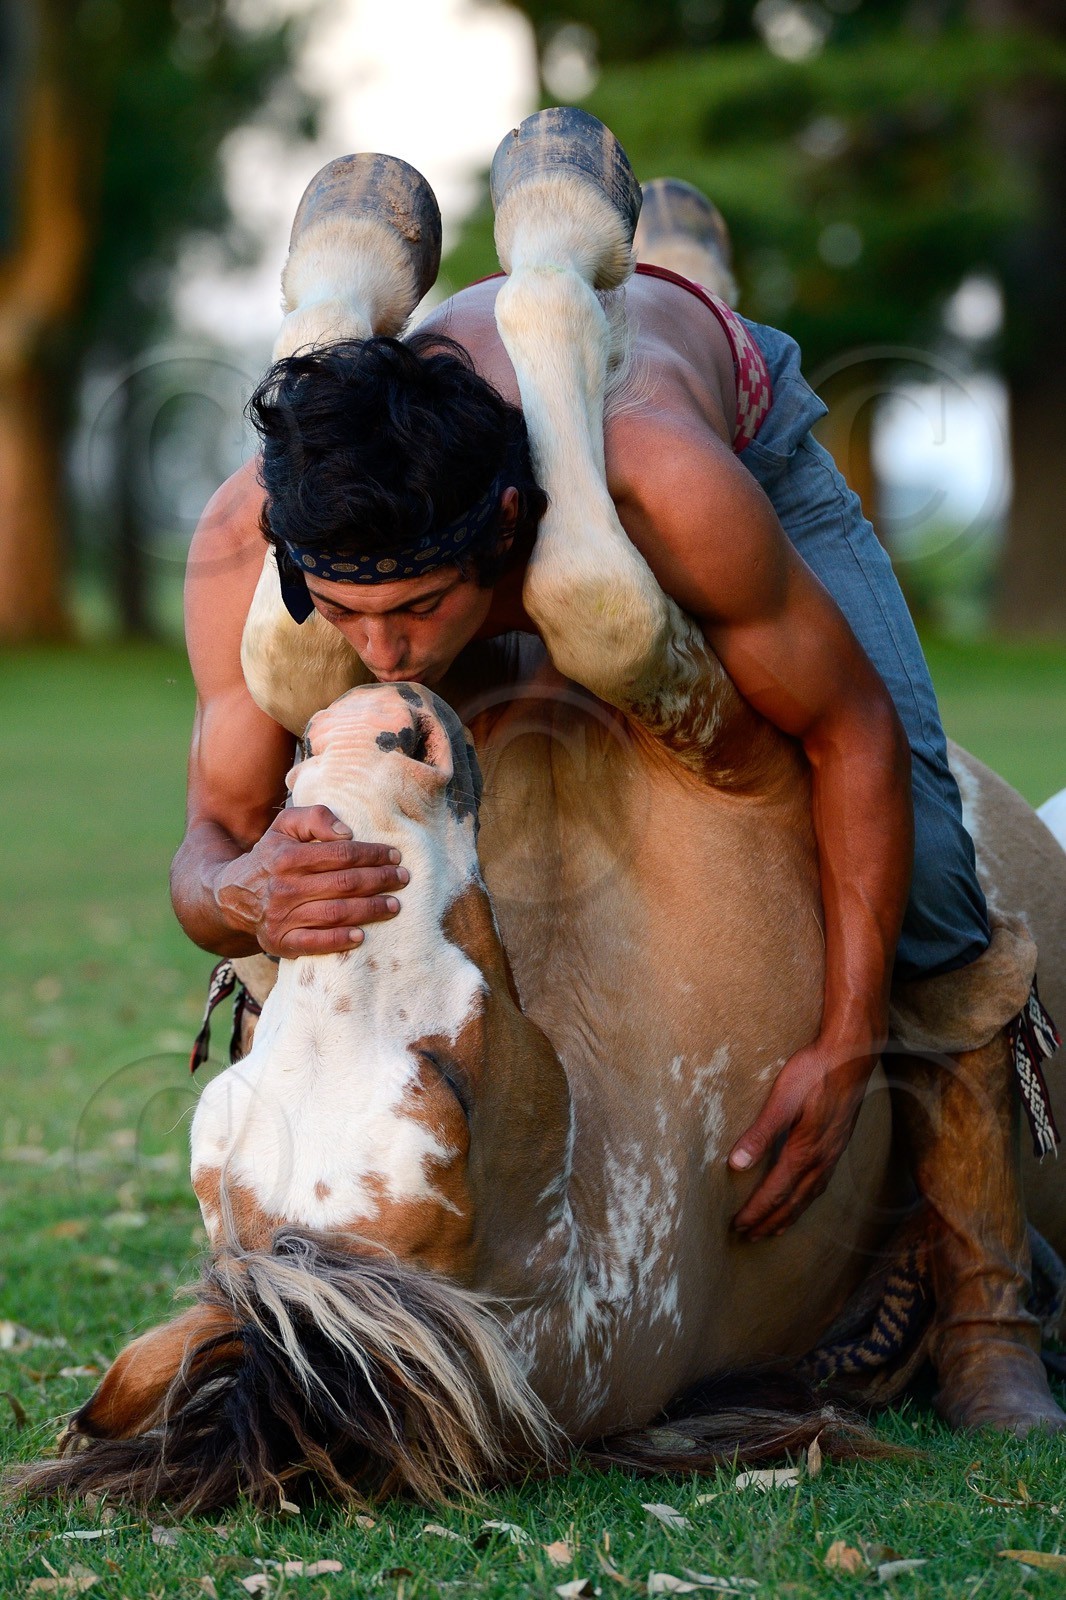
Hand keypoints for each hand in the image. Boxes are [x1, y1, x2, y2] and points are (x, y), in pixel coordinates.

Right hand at [215, 806, 408, 957]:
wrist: (232, 895)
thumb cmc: (271, 856)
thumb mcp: (285, 826)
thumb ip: (315, 817)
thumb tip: (347, 833)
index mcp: (287, 857)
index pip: (341, 855)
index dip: (372, 855)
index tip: (395, 856)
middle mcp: (284, 888)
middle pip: (344, 884)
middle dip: (379, 881)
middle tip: (403, 879)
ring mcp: (282, 917)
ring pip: (335, 913)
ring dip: (370, 910)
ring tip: (394, 905)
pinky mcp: (281, 942)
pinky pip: (314, 944)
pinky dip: (339, 940)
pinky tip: (361, 936)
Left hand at [728, 1037, 878, 1239]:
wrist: (852, 1056)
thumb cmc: (814, 1072)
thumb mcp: (782, 1100)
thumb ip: (760, 1133)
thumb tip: (736, 1163)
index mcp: (805, 1151)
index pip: (775, 1191)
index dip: (756, 1211)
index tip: (738, 1226)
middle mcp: (822, 1159)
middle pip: (793, 1202)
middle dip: (769, 1221)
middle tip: (748, 1237)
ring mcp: (833, 1154)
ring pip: (809, 1196)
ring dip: (789, 1215)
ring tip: (772, 1229)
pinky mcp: (838, 1145)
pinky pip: (821, 1184)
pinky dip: (807, 1200)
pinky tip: (802, 1197)